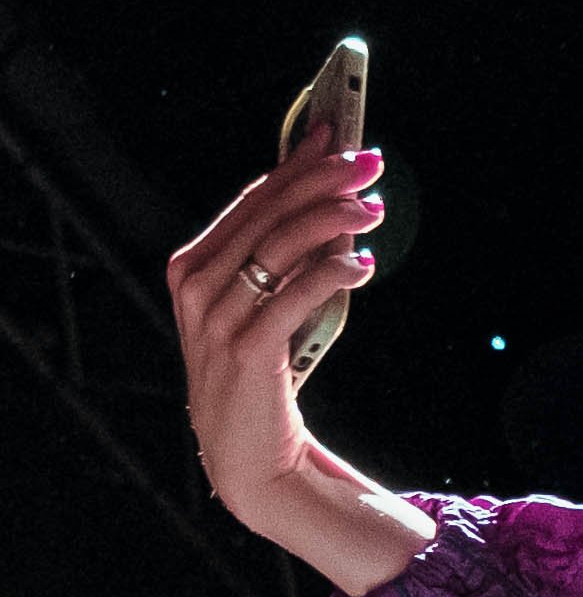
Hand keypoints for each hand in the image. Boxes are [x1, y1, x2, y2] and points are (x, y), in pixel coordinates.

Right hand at [167, 126, 434, 594]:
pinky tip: (363, 262)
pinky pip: (292, 297)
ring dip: (330, 219)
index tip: (338, 133)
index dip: (296, 164)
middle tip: (369, 161)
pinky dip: (331, 273)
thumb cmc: (265, 379)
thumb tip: (340, 205)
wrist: (251, 463)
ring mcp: (214, 320)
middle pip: (265, 214)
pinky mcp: (245, 353)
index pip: (252, 200)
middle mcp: (196, 287)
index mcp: (194, 267)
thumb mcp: (269, 307)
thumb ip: (290, 257)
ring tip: (374, 208)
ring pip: (278, 248)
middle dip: (320, 180)